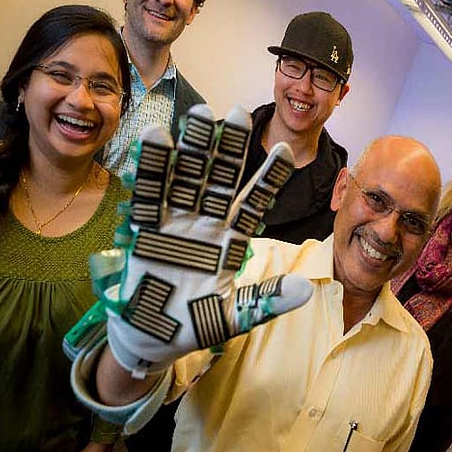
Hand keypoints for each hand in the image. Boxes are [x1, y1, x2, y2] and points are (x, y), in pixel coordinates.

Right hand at [65, 104, 312, 377]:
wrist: (152, 339)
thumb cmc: (195, 323)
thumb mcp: (236, 315)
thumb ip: (267, 300)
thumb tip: (305, 289)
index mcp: (231, 239)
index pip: (255, 200)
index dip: (269, 175)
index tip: (286, 148)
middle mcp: (205, 222)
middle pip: (219, 177)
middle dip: (229, 147)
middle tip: (239, 112)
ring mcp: (175, 222)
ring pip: (187, 175)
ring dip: (194, 146)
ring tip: (202, 114)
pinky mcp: (146, 229)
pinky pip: (150, 193)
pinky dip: (154, 167)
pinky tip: (158, 137)